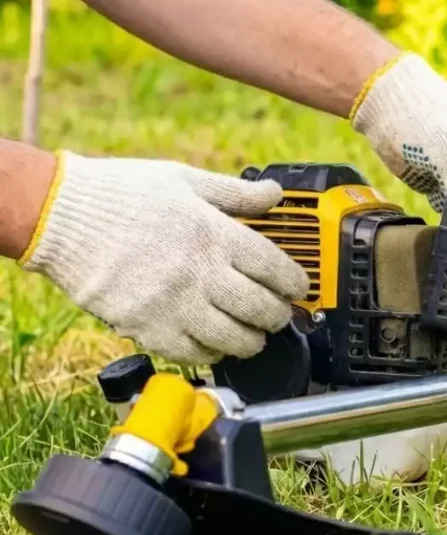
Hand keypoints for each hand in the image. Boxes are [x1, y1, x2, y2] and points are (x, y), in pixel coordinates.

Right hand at [19, 151, 308, 364]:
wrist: (59, 216)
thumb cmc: (121, 194)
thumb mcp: (184, 180)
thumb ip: (235, 193)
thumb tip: (275, 195)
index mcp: (214, 234)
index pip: (274, 268)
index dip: (294, 283)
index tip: (298, 288)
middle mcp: (200, 272)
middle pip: (260, 309)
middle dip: (278, 316)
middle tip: (278, 315)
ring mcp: (174, 304)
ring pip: (233, 339)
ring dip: (251, 341)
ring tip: (253, 335)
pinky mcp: (147, 327)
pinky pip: (193, 354)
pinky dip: (212, 354)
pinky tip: (215, 344)